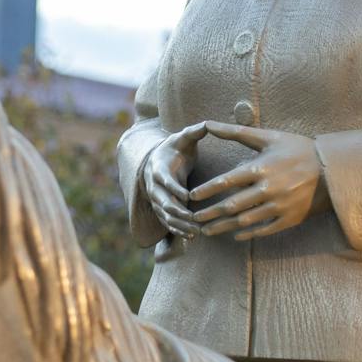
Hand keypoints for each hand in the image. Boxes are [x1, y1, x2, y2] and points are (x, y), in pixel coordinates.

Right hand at [142, 121, 208, 237]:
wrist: (160, 160)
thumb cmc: (175, 148)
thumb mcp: (183, 138)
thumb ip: (194, 132)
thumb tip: (208, 124)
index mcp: (158, 168)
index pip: (164, 180)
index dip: (174, 188)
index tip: (188, 195)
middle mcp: (154, 186)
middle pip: (163, 202)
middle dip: (178, 212)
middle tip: (195, 220)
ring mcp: (157, 199)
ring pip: (165, 216)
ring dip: (179, 225)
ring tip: (196, 233)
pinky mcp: (162, 208)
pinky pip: (167, 222)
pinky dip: (177, 230)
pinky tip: (191, 238)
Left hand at [188, 123, 328, 240]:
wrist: (333, 170)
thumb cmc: (297, 149)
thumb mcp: (268, 137)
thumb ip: (236, 133)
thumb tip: (208, 124)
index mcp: (261, 169)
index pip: (226, 182)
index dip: (206, 191)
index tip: (191, 196)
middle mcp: (268, 190)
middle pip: (231, 206)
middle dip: (209, 213)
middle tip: (192, 218)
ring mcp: (279, 207)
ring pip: (244, 221)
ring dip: (222, 227)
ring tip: (206, 231)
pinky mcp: (289, 219)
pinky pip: (263, 230)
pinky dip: (247, 234)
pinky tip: (234, 235)